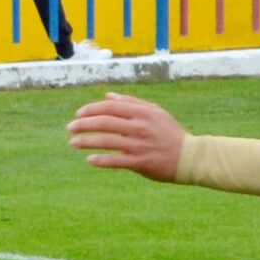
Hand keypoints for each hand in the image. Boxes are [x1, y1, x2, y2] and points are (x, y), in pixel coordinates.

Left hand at [66, 91, 185, 180]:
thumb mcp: (155, 112)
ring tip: (73, 143)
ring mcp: (139, 145)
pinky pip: (116, 161)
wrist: (190, 157)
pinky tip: (89, 160)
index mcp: (142, 112)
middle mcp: (140, 127)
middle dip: (83, 125)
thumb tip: (107, 97)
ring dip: (86, 142)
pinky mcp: (141, 163)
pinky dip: (101, 160)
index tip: (78, 114)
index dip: (90, 110)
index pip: (109, 107)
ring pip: (107, 141)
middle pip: (104, 123)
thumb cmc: (170, 133)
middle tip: (70, 128)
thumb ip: (131, 103)